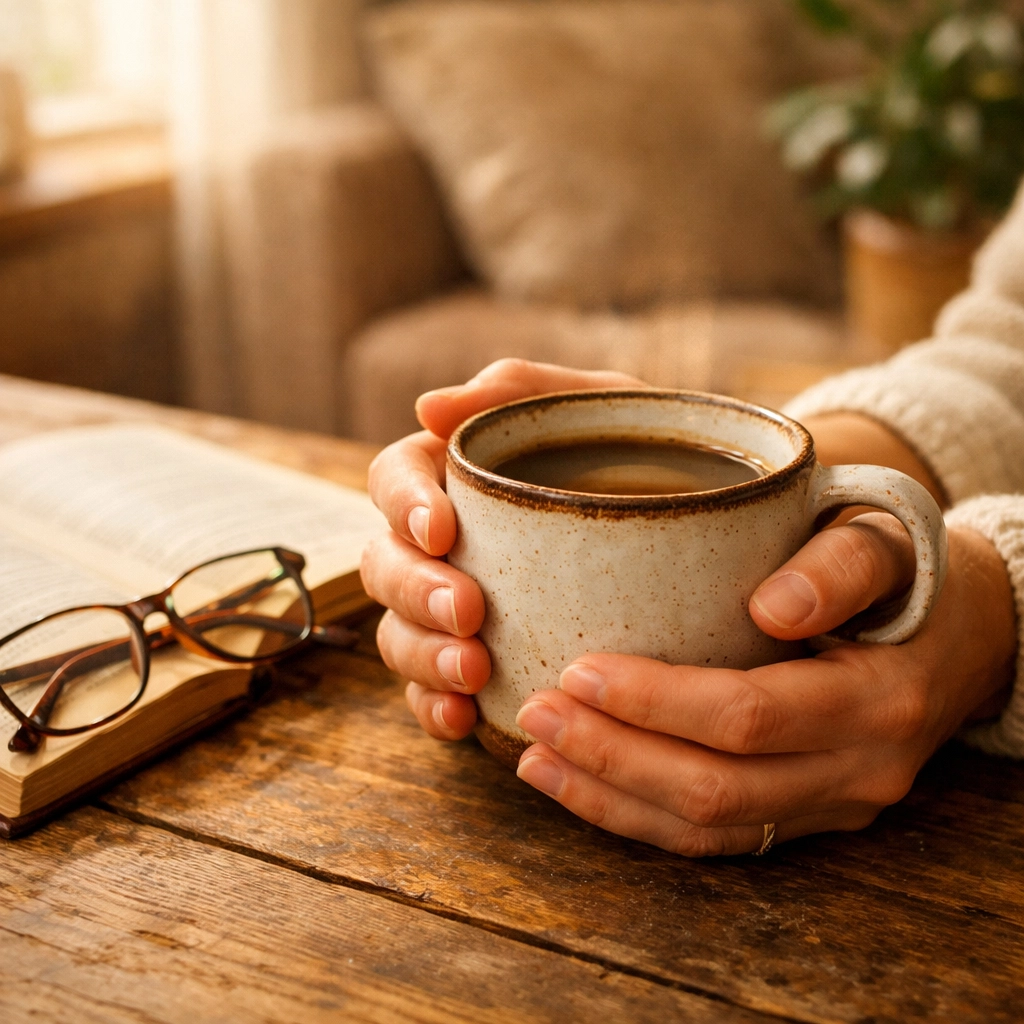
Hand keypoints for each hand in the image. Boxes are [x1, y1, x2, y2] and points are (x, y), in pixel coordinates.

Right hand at [360, 359, 647, 738]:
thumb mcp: (601, 404)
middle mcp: (446, 546)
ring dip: (422, 655)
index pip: (395, 479)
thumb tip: (428, 406)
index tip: (443, 531)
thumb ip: (522, 389)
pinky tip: (463, 717)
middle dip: (413, 590)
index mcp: (458, 476)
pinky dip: (435, 707)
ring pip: (399, 633)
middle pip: (385, 564)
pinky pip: (432, 693)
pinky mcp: (481, 668)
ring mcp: (456, 611)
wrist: (718, 530)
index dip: (402, 504)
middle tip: (467, 612)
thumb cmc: (649, 454)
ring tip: (472, 672)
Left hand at [514, 515, 1016, 855]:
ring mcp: (832, 804)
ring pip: (708, 828)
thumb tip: (773, 606)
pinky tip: (578, 785)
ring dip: (610, 797)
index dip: (654, 701)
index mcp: (879, 699)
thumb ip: (842, 563)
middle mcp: (859, 769)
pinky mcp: (803, 816)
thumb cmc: (907, 577)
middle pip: (716, 788)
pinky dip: (637, 816)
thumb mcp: (887, 542)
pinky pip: (715, 838)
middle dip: (612, 755)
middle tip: (535, 712)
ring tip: (534, 757)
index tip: (577, 670)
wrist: (959, 637)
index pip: (747, 716)